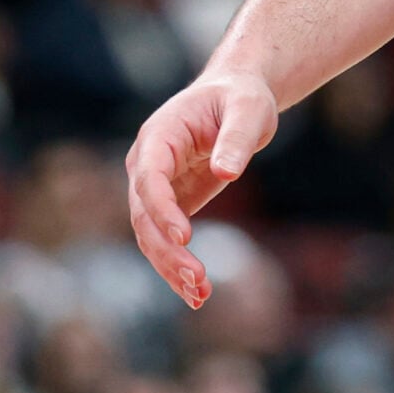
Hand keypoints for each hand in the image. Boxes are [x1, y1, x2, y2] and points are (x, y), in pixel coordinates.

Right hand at [125, 70, 279, 308]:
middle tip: (196, 279)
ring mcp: (155, 187)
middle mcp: (146, 164)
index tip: (183, 237)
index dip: (162, 209)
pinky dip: (178, 265)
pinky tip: (197, 292)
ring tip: (199, 295)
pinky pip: (166, 240)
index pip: (149, 178)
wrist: (235, 97)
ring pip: (150, 235)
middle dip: (167, 250)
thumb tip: (227, 173)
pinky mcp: (171, 203)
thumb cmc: (241, 97)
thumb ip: (237, 137)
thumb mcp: (249, 109)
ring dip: (170, 267)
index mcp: (159, 136)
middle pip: (144, 215)